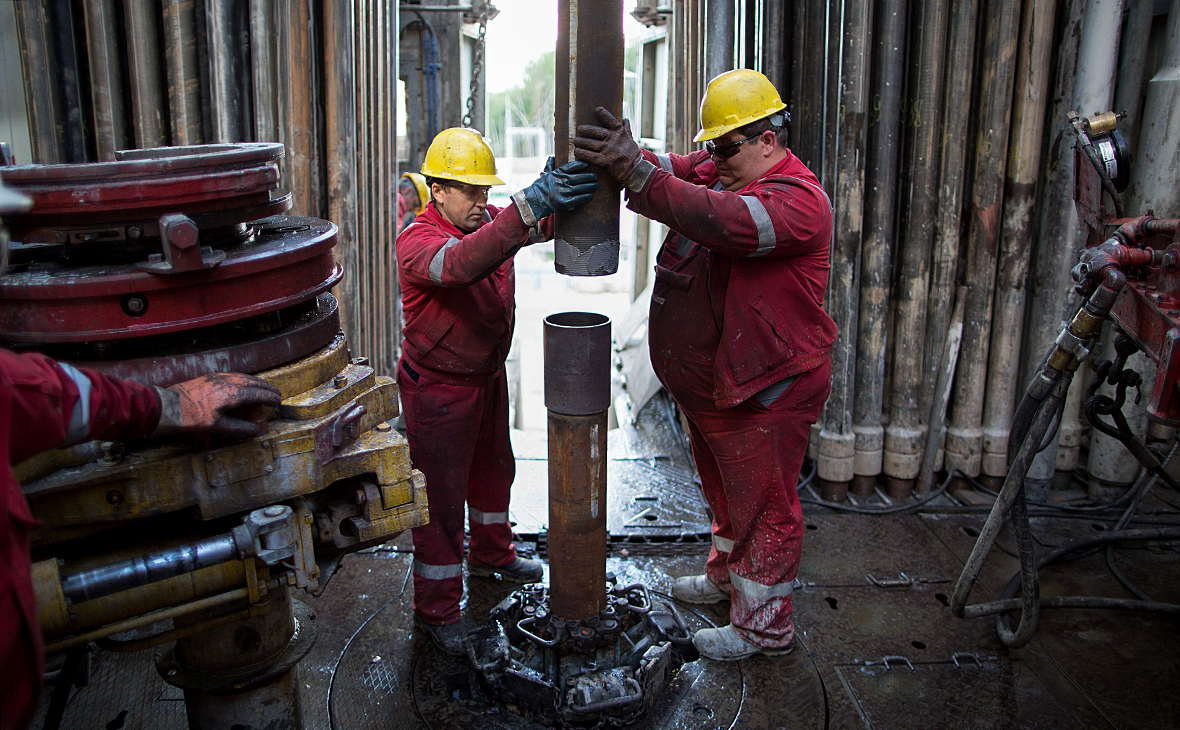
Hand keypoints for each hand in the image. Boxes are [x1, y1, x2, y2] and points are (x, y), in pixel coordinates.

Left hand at [154, 373, 281, 437]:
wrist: (169, 406)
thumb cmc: (192, 417)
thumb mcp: (218, 426)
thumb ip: (240, 427)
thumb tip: (256, 430)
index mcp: (233, 394)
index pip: (258, 394)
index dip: (270, 398)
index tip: (278, 402)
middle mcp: (228, 382)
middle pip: (254, 383)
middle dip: (267, 388)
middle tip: (276, 394)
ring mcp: (219, 377)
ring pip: (244, 377)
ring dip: (256, 383)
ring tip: (263, 387)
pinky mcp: (211, 376)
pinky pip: (234, 375)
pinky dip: (244, 379)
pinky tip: (243, 383)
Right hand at [515, 157, 599, 222]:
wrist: (533, 201)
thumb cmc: (539, 187)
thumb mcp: (544, 174)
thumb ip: (549, 165)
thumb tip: (552, 157)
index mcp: (557, 173)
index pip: (571, 167)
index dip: (581, 165)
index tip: (588, 164)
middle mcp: (561, 181)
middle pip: (579, 177)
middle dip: (589, 176)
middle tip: (597, 175)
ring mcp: (563, 192)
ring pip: (580, 188)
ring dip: (590, 186)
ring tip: (596, 184)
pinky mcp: (564, 203)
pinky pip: (578, 199)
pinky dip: (585, 197)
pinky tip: (591, 195)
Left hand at [572, 107, 642, 185]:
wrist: (636, 170)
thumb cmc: (632, 154)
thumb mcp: (630, 139)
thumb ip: (626, 129)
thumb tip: (625, 119)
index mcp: (620, 133)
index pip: (610, 120)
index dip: (603, 114)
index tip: (596, 109)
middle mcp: (614, 140)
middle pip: (596, 131)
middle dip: (585, 130)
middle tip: (579, 129)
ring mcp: (609, 150)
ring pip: (590, 143)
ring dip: (581, 141)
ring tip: (575, 141)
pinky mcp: (605, 161)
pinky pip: (590, 156)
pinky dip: (582, 153)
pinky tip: (577, 151)